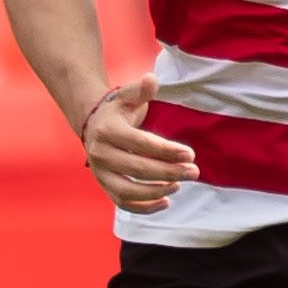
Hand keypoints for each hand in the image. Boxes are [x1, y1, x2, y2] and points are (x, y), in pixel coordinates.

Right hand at [79, 80, 197, 212]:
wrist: (93, 123)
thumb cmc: (118, 110)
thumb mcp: (128, 96)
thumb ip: (142, 90)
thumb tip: (151, 80)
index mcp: (108, 130)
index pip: (141, 144)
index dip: (167, 150)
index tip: (190, 154)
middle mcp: (100, 153)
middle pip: (138, 169)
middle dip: (169, 172)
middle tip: (194, 172)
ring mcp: (100, 173)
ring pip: (129, 190)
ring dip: (157, 191)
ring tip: (179, 185)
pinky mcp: (104, 186)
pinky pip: (123, 203)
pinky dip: (144, 207)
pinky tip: (166, 202)